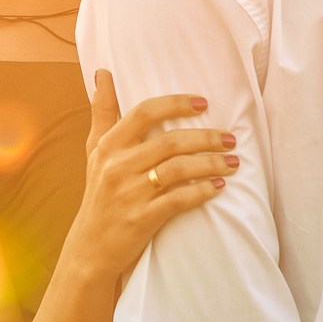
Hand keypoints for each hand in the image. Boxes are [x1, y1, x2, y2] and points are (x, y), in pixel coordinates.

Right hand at [66, 69, 238, 279]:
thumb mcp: (94, 151)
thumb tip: (102, 72)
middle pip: (169, 142)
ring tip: (232, 162)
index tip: (203, 103)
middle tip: (230, 138)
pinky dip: (202, 192)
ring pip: (179, 169)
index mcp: (108, 146)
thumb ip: (102, 112)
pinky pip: (179, 200)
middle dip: (205, 138)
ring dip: (211, 163)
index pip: (143, 113)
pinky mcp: (142, 219)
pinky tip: (218, 187)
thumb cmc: (99, 194)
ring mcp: (130, 193)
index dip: (175, 104)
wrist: (90, 249)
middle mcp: (117, 166)